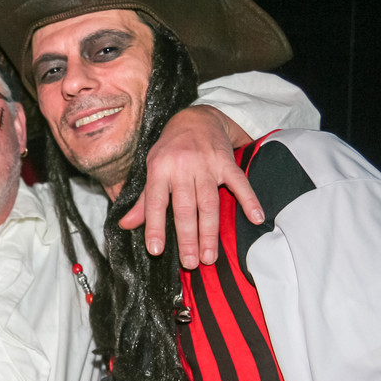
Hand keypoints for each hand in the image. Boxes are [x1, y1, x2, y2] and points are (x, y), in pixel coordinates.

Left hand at [120, 105, 263, 268]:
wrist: (195, 117)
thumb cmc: (170, 149)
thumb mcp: (152, 169)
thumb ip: (143, 200)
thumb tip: (125, 225)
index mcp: (159, 170)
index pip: (155, 203)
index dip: (155, 227)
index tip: (155, 251)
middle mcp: (182, 168)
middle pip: (185, 208)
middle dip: (187, 238)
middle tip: (191, 263)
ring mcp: (206, 165)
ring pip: (208, 203)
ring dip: (210, 231)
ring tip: (210, 256)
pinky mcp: (226, 161)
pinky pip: (240, 182)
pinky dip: (249, 199)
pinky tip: (255, 218)